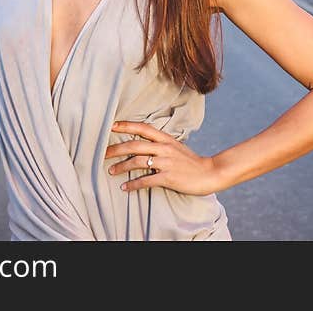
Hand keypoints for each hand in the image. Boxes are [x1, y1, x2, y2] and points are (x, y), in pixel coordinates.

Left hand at [105, 121, 221, 195]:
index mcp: (166, 139)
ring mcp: (166, 162)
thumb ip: (161, 144)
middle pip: (135, 145)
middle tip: (103, 154)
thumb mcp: (176, 147)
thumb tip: (143, 144)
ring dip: (121, 167)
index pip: (143, 128)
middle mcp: (164, 148)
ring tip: (111, 171)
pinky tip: (125, 187)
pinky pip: (146, 180)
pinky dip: (133, 184)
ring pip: (137, 162)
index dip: (126, 126)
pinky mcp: (168, 177)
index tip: (111, 126)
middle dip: (116, 149)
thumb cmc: (191, 161)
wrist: (210, 172)